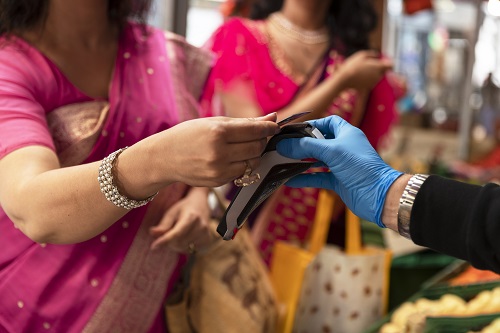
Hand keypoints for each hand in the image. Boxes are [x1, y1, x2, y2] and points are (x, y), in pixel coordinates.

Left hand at [149, 188, 214, 251]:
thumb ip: (163, 224)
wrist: (201, 205)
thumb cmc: (184, 208)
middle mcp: (201, 226)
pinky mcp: (208, 240)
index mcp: (191, 216)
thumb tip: (152, 233)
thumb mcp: (172, 212)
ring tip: (178, 233)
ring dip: (176, 245)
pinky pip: (191, 250)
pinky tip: (186, 237)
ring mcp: (206, 234)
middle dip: (169, 242)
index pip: (176, 233)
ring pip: (184, 248)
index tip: (153, 247)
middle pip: (179, 243)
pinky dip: (185, 247)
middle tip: (168, 234)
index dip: (164, 241)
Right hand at [160, 114, 278, 186]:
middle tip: (256, 136)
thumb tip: (272, 117)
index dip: (268, 128)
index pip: (255, 131)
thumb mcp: (214, 122)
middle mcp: (219, 152)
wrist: (164, 157)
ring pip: (252, 162)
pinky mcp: (218, 182)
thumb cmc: (189, 135)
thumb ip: (245, 122)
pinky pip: (241, 173)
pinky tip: (232, 158)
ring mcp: (219, 170)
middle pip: (256, 147)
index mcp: (218, 132)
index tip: (274, 125)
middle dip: (261, 141)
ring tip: (243, 147)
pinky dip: (242, 164)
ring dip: (253, 154)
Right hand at [276, 115, 402, 226]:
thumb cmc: (361, 167)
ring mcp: (341, 165)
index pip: (327, 122)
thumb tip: (283, 144)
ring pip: (316, 161)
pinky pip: (318, 178)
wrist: (379, 195)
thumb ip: (306, 146)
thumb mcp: (332, 151)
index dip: (312, 125)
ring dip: (301, 162)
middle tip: (283, 148)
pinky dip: (305, 179)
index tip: (294, 131)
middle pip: (318, 142)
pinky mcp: (338, 182)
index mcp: (346, 134)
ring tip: (282, 162)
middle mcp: (343, 148)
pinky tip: (289, 181)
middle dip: (301, 145)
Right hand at [337, 50, 392, 91]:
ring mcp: (373, 83)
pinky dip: (368, 79)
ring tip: (363, 71)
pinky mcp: (368, 88)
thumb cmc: (353, 65)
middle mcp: (378, 76)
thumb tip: (377, 55)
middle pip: (383, 72)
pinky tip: (360, 77)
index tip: (384, 62)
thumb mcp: (361, 55)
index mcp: (379, 67)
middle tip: (369, 65)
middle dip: (379, 69)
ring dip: (373, 74)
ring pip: (377, 77)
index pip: (391, 65)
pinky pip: (371, 82)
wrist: (344, 79)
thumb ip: (372, 54)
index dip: (388, 63)